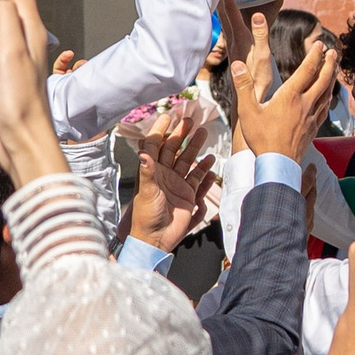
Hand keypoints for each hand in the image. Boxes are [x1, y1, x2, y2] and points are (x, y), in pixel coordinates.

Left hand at [129, 106, 214, 251]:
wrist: (157, 238)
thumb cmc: (146, 216)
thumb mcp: (146, 192)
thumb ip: (147, 172)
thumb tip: (144, 154)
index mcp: (152, 171)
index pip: (155, 145)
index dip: (161, 130)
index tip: (168, 116)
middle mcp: (164, 175)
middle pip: (174, 149)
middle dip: (182, 134)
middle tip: (190, 120)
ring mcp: (177, 184)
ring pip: (188, 160)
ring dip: (195, 147)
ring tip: (203, 133)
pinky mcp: (188, 195)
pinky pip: (197, 179)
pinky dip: (204, 170)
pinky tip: (210, 160)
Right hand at [236, 32, 338, 163]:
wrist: (278, 164)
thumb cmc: (262, 138)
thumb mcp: (248, 111)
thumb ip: (243, 86)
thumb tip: (237, 65)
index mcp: (290, 96)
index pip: (307, 70)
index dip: (314, 55)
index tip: (319, 44)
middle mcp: (305, 104)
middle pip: (322, 79)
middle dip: (329, 63)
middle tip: (333, 52)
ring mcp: (311, 117)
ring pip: (327, 93)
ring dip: (331, 78)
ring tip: (334, 69)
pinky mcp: (313, 128)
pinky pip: (325, 108)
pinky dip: (329, 97)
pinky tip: (328, 96)